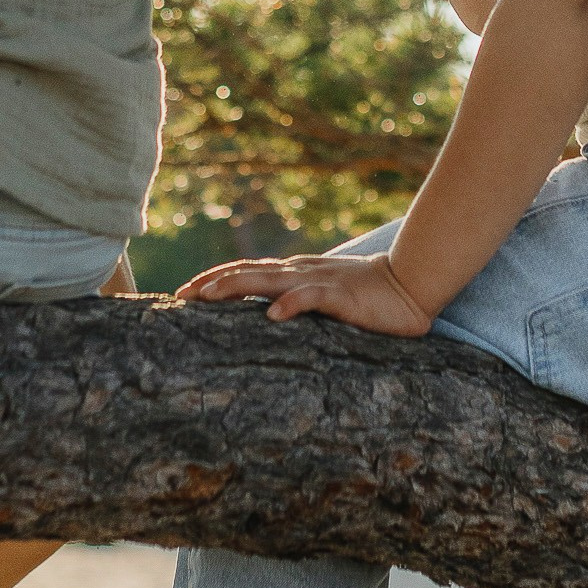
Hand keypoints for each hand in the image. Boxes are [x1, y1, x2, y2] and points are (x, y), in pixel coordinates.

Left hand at [177, 248, 432, 333]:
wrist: (407, 287)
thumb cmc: (364, 296)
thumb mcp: (321, 295)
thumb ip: (294, 298)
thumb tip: (263, 314)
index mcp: (293, 273)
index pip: (245, 271)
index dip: (213, 279)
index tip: (182, 293)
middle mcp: (298, 272)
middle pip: (246, 272)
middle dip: (211, 282)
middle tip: (180, 296)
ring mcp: (318, 281)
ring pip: (269, 280)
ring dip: (236, 286)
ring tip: (208, 296)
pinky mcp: (339, 296)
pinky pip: (311, 298)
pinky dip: (291, 304)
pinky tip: (273, 316)